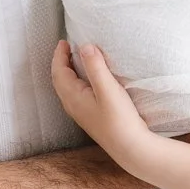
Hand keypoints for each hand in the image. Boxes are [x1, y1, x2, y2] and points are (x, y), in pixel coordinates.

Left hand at [51, 41, 162, 169]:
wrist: (130, 147)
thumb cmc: (119, 119)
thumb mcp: (108, 89)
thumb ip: (95, 66)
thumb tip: (84, 47)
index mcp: (72, 97)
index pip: (59, 72)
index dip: (59, 55)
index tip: (64, 41)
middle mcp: (72, 105)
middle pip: (60, 79)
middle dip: (61, 62)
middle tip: (68, 47)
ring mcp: (81, 112)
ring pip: (68, 87)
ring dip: (69, 71)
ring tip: (77, 59)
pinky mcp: (91, 116)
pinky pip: (77, 93)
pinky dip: (77, 80)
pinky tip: (89, 79)